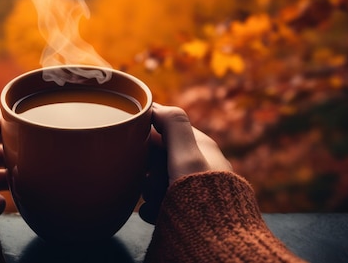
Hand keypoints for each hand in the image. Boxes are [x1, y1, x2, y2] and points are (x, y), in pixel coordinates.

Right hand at [139, 103, 232, 222]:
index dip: (146, 131)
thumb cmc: (203, 198)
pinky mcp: (189, 210)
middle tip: (143, 176)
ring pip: (158, 178)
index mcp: (201, 146)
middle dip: (146, 164)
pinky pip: (162, 201)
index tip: (130, 139)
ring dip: (148, 187)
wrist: (216, 243)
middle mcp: (199, 165)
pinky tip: (152, 213)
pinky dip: (153, 206)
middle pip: (159, 154)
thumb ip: (174, 125)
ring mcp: (194, 188)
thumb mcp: (187, 156)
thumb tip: (156, 105)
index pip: (166, 127)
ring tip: (151, 198)